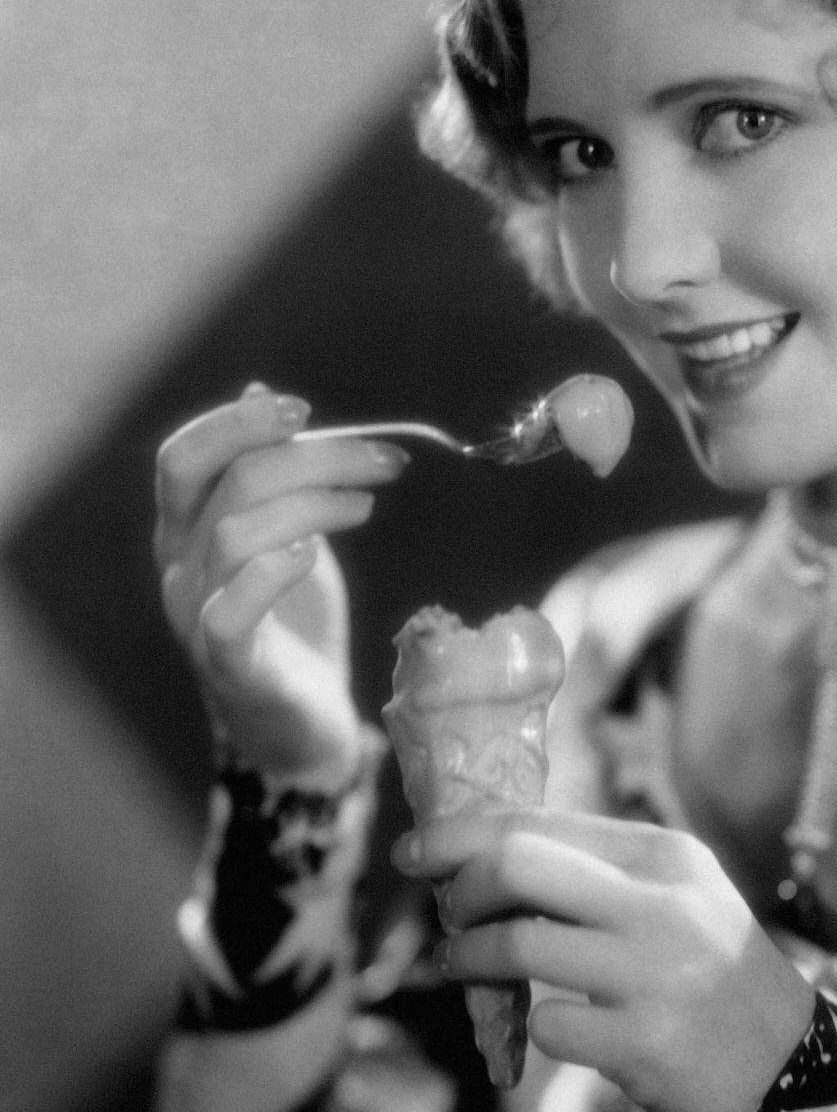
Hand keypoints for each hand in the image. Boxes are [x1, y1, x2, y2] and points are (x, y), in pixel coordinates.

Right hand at [154, 383, 408, 776]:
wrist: (301, 719)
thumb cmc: (292, 616)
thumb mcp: (286, 528)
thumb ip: (269, 469)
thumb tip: (260, 391)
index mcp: (184, 527)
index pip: (183, 457)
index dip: (237, 424)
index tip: (304, 411)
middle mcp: (178, 567)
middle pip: (228, 484)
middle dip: (312, 457)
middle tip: (383, 458)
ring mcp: (196, 617)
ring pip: (236, 535)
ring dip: (315, 506)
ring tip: (367, 505)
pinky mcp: (230, 664)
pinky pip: (229, 613)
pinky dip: (270, 574)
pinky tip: (310, 556)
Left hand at [394, 811, 815, 1111]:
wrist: (788, 1064)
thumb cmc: (711, 967)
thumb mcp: (676, 894)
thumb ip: (598, 870)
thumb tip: (489, 853)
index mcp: (662, 854)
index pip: (541, 822)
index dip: (464, 833)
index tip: (416, 848)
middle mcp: (659, 903)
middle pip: (519, 865)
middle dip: (460, 885)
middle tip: (443, 910)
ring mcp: (651, 974)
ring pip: (517, 945)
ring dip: (468, 955)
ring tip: (459, 962)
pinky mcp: (642, 1044)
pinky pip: (547, 1024)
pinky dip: (530, 1024)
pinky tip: (546, 1025)